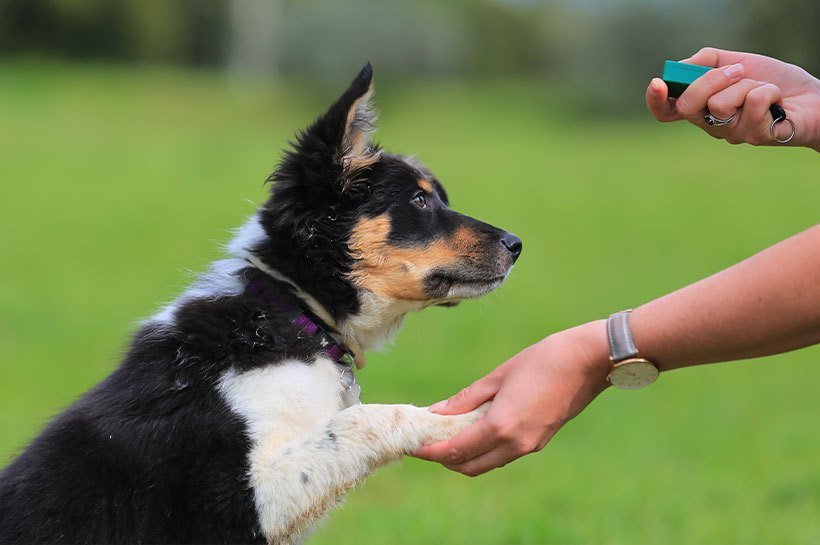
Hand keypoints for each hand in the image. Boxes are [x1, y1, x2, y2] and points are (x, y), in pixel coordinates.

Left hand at [413, 321, 610, 475]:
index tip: (413, 445)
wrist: (589, 362)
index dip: (430, 451)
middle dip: (444, 459)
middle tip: (427, 441)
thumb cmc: (543, 360)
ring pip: (486, 463)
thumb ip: (466, 398)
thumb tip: (437, 412)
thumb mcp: (498, 376)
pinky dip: (484, 449)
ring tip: (447, 434)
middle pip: (469, 466)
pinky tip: (475, 428)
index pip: (455, 451)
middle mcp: (515, 444)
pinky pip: (503, 454)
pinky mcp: (539, 441)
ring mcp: (530, 446)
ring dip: (464, 456)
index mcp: (501, 427)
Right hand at [646, 47, 819, 149]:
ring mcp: (732, 134)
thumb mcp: (737, 62)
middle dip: (710, 79)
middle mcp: (712, 125)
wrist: (811, 97)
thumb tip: (682, 67)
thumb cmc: (773, 80)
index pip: (667, 112)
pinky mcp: (755, 136)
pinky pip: (752, 102)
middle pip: (688, 106)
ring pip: (720, 103)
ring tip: (763, 89)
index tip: (657, 83)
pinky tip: (777, 100)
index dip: (656, 101)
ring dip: (747, 84)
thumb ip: (706, 61)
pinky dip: (769, 90)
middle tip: (737, 70)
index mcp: (702, 108)